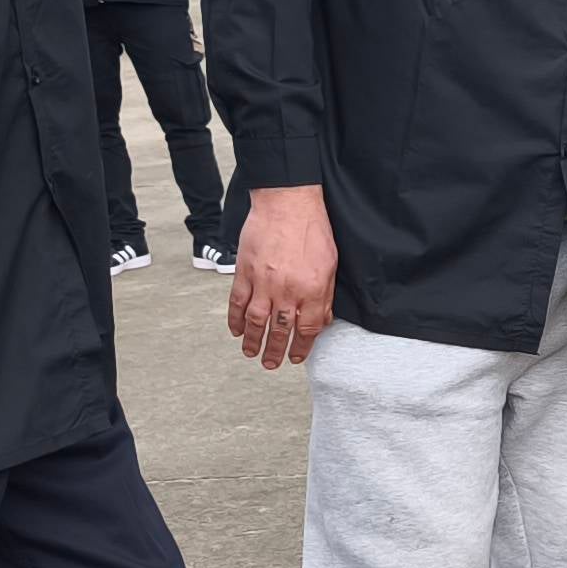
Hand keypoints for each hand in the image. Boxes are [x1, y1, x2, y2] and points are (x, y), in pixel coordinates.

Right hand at [228, 184, 333, 368]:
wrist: (287, 202)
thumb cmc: (313, 230)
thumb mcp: (331, 264)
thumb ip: (326, 295)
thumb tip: (321, 320)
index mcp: (312, 290)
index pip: (307, 329)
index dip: (301, 347)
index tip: (296, 357)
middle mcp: (287, 290)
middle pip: (280, 330)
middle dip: (275, 351)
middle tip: (270, 364)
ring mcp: (263, 282)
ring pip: (256, 321)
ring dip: (253, 341)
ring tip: (251, 354)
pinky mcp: (245, 271)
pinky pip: (237, 302)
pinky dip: (235, 319)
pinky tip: (236, 330)